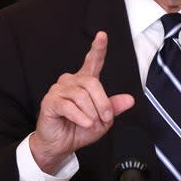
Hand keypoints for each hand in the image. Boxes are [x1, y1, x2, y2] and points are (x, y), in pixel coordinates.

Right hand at [30, 31, 134, 172]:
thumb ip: (114, 108)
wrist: (61, 145)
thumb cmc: (79, 130)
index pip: (92, 61)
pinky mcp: (50, 101)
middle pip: (92, 83)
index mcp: (85, 82)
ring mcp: (59, 90)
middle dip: (102, 103)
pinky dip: (80, 117)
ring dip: (91, 113)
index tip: (102, 35)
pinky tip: (84, 123)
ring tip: (91, 124)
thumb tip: (130, 99)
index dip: (98, 48)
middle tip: (105, 118)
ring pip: (82, 95)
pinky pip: (69, 106)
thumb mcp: (102, 120)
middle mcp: (71, 81)